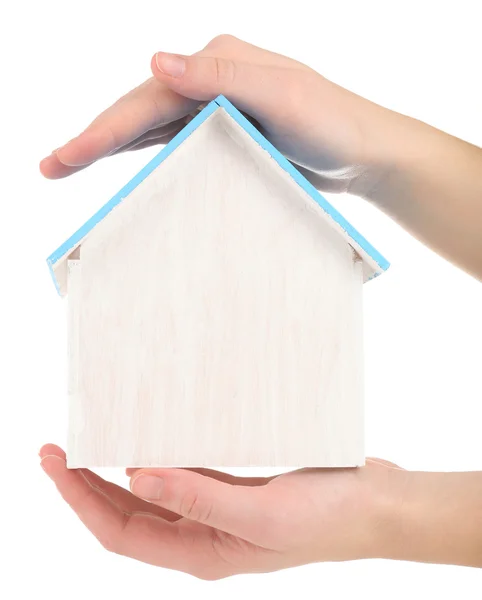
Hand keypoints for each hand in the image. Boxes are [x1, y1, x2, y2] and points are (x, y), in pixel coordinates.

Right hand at [39, 34, 481, 277]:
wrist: (365, 152)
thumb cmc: (332, 123)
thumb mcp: (283, 96)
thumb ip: (223, 78)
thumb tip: (156, 62)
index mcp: (219, 64)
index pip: (148, 98)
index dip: (102, 129)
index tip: (64, 156)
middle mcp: (212, 81)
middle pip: (140, 112)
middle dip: (94, 138)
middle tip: (50, 165)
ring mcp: (217, 109)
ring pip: (151, 128)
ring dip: (112, 147)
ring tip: (70, 167)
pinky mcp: (225, 135)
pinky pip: (175, 144)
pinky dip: (145, 155)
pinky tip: (123, 168)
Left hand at [39, 444, 402, 578]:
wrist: (375, 506)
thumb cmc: (328, 519)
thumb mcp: (260, 513)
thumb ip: (198, 497)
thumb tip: (135, 479)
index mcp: (203, 553)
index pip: (122, 531)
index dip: (81, 501)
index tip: (56, 464)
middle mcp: (203, 537)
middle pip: (128, 514)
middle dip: (86, 486)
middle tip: (58, 450)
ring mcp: (218, 513)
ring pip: (153, 495)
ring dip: (118, 472)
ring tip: (93, 443)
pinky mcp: (235, 488)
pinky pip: (184, 476)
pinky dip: (160, 460)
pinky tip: (151, 440)